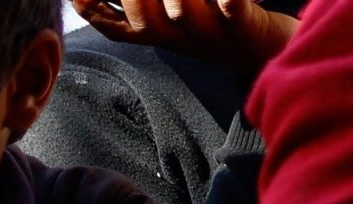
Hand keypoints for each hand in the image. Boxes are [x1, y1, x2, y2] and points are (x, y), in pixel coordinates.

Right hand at [72, 0, 298, 75]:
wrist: (260, 49)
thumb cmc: (210, 26)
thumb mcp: (165, 21)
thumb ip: (131, 10)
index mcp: (154, 35)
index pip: (114, 26)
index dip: (92, 8)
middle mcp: (174, 37)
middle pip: (141, 19)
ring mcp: (206, 31)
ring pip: (178, 13)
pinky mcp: (240, 23)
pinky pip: (232, 8)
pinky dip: (228, 0)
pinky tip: (224, 0)